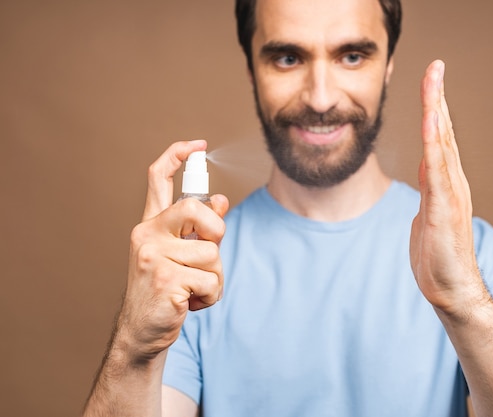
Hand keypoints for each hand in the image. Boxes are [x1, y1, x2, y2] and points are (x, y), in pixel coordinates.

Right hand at [117, 140, 228, 362]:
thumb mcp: (182, 254)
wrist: (144, 332)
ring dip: (214, 276)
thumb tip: (221, 200)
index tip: (198, 145)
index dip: (177, 155)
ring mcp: (152, 256)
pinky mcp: (164, 280)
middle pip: (195, 208)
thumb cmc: (166, 290)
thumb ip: (200, 229)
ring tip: (194, 289)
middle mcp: (147, 234)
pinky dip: (211, 296)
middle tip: (209, 251)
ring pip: (211, 253)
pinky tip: (190, 303)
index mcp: (151, 225)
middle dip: (216, 230)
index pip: (158, 179)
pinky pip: (211, 280)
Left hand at [410, 60, 484, 316]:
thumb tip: (426, 171)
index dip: (435, 109)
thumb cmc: (438, 257)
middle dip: (438, 98)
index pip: (439, 138)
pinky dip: (436, 143)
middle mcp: (452, 183)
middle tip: (436, 66)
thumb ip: (429, 190)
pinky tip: (433, 122)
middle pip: (443, 132)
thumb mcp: (426, 216)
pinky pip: (438, 170)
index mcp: (445, 183)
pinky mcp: (443, 209)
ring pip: (442, 144)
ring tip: (435, 81)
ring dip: (437, 111)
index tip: (431, 81)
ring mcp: (450, 194)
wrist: (451, 290)